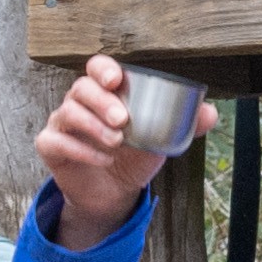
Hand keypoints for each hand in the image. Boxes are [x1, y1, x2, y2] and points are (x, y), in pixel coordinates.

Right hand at [38, 54, 200, 234]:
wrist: (115, 192)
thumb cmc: (134, 156)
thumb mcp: (161, 139)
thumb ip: (185, 123)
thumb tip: (209, 112)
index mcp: (106, 92)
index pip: (98, 68)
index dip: (103, 68)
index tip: (116, 79)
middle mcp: (80, 102)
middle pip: (81, 88)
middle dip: (102, 101)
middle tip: (123, 119)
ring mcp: (62, 123)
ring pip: (68, 112)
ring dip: (93, 126)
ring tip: (116, 142)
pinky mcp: (51, 146)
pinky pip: (56, 141)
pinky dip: (80, 149)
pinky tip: (103, 159)